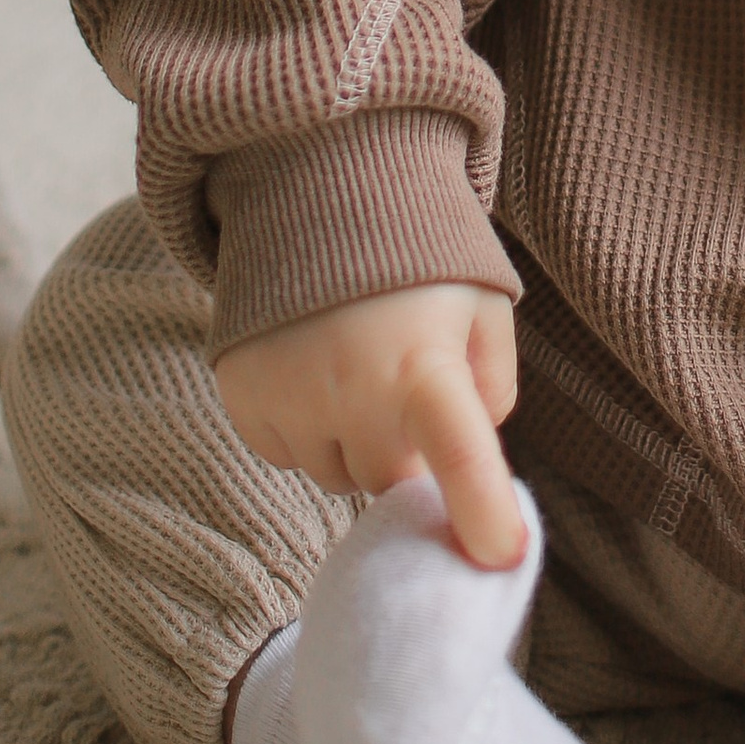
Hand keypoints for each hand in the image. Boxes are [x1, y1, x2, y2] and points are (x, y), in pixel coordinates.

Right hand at [215, 282, 526, 566]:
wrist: (318, 186)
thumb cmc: (418, 254)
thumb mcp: (482, 305)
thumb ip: (492, 388)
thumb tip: (465, 458)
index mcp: (423, 364)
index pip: (459, 452)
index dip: (482, 509)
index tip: (501, 557)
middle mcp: (350, 391)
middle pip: (388, 481)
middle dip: (405, 451)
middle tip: (407, 384)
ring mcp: (289, 399)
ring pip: (334, 473)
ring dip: (352, 441)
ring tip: (357, 359)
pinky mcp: (243, 398)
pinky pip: (286, 452)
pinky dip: (305, 427)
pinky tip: (315, 363)